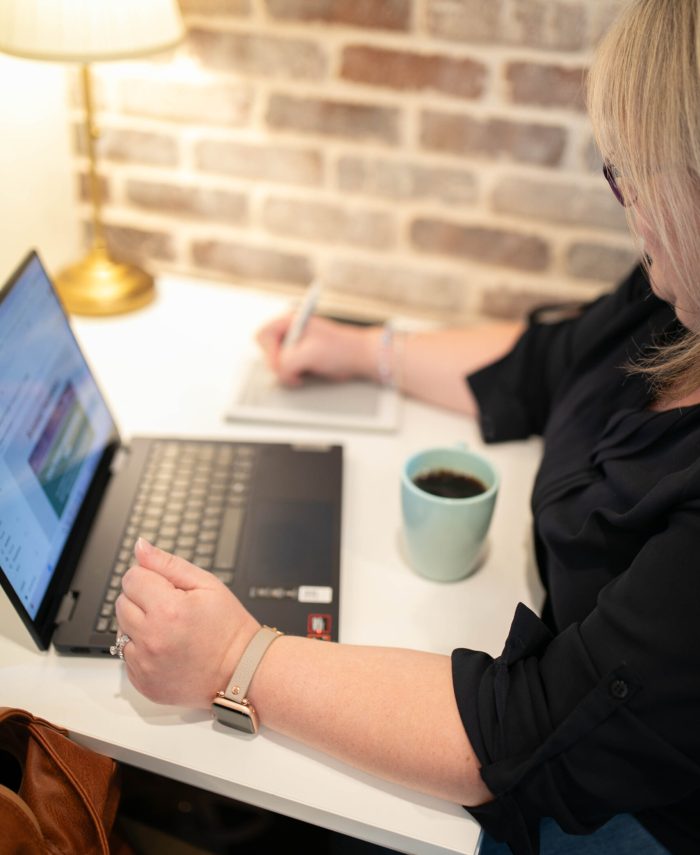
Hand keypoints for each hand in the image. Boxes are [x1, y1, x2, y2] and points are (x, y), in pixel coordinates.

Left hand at [115, 539, 259, 708]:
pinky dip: (142, 650)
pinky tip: (167, 649)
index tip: (169, 588)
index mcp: (167, 610)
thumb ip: (167, 564)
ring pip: (121, 629)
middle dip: (143, 600)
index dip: (151, 578)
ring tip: (170, 630)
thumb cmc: (229, 627)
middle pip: (122, 602)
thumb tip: (140, 547)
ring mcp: (145, 665)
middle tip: (172, 609)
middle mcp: (151, 639)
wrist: (241, 672)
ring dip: (139, 625)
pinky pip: (127, 656)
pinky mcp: (142, 682)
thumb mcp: (207, 584)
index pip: (132, 578)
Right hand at [255, 313, 378, 385]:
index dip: (269, 352)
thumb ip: (288, 362)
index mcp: (290, 321)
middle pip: (267, 352)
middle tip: (297, 369)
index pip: (262, 335)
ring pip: (276, 364)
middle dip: (280, 364)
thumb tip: (280, 373)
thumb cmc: (341, 349)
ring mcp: (294, 346)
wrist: (359, 357)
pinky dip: (294, 375)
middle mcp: (290, 332)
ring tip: (307, 369)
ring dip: (288, 371)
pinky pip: (286, 370)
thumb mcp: (310, 354)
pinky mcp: (300, 359)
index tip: (283, 361)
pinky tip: (309, 373)